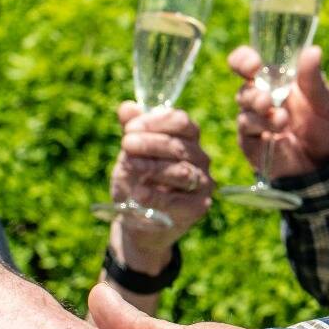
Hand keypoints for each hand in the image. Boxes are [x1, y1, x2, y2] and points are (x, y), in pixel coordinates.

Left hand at [109, 104, 212, 259]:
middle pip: (179, 146)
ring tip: (130, 166)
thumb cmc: (138, 180)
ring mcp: (202, 184)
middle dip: (149, 143)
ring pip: (182, 171)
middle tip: (125, 144)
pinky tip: (138, 193)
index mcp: (188, 139)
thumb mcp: (131, 154)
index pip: (181, 121)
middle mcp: (201, 159)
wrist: (139, 220)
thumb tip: (126, 107)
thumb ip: (131, 130)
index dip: (155, 121)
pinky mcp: (197, 208)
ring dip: (152, 167)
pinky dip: (156, 196)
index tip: (129, 128)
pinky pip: (178, 201)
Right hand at [230, 44, 328, 178]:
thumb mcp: (324, 100)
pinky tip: (279, 134)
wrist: (328, 161)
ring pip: (245, 113)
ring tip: (283, 119)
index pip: (245, 62)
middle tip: (267, 99)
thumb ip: (314, 78)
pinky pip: (247, 134)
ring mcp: (254, 121)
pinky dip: (261, 131)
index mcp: (272, 79)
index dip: (243, 60)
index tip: (253, 64)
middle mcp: (259, 98)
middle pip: (243, 90)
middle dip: (254, 94)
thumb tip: (313, 50)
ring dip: (261, 115)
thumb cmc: (325, 124)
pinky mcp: (252, 144)